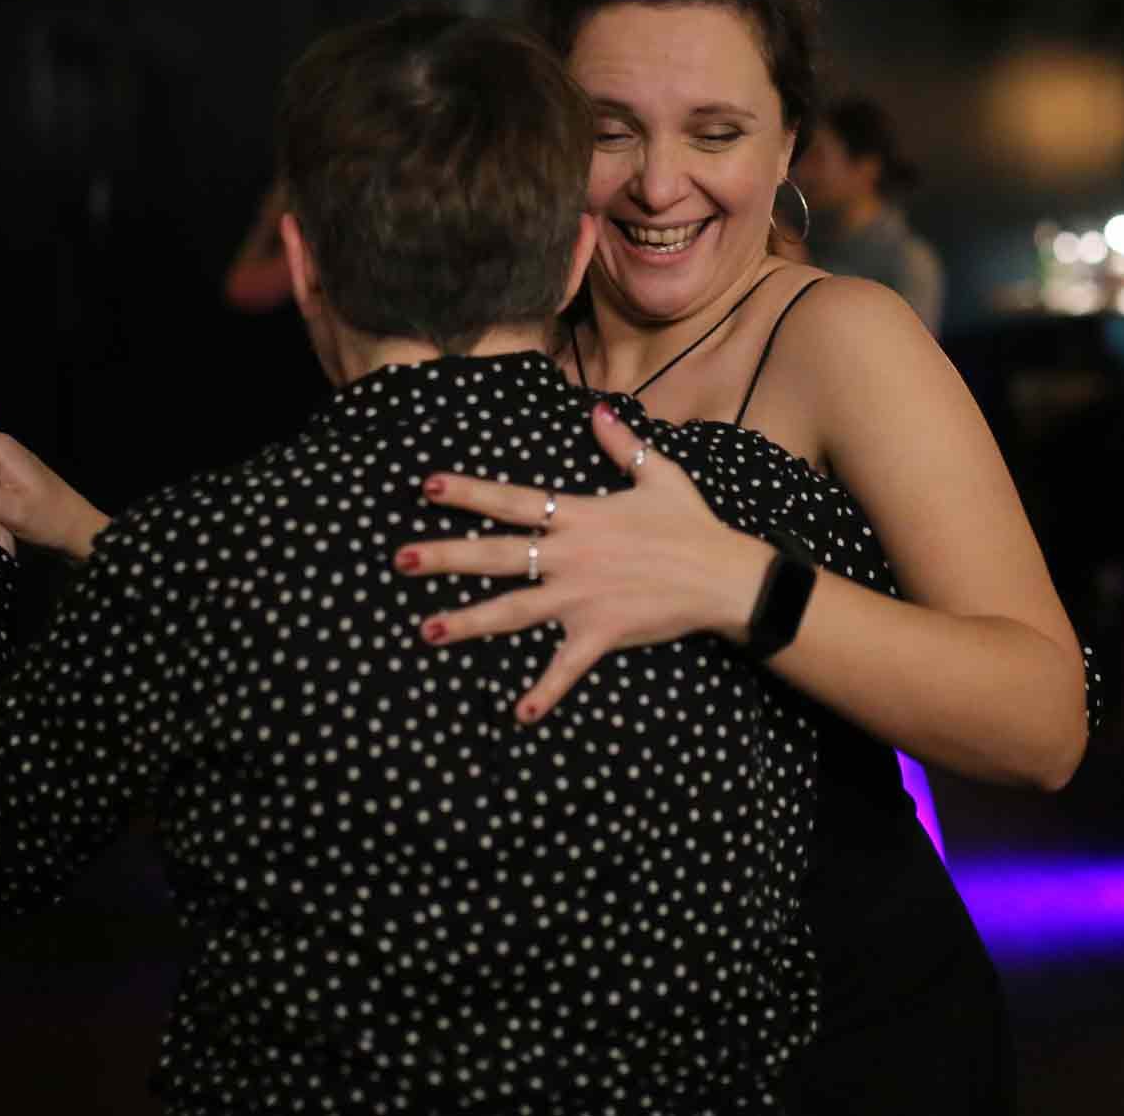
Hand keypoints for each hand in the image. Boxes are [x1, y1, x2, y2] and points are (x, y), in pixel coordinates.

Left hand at [394, 403, 770, 722]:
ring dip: (469, 621)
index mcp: (578, 516)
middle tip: (400, 559)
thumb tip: (597, 409)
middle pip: (497, 554)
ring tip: (427, 631)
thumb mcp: (658, 475)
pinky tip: (518, 714)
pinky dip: (544, 692)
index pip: (512, 501)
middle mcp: (570, 555)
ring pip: (514, 610)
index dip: (468, 493)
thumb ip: (620, 444)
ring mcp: (581, 597)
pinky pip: (565, 667)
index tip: (426, 487)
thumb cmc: (691, 524)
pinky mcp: (600, 633)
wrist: (723, 575)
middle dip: (447, 556)